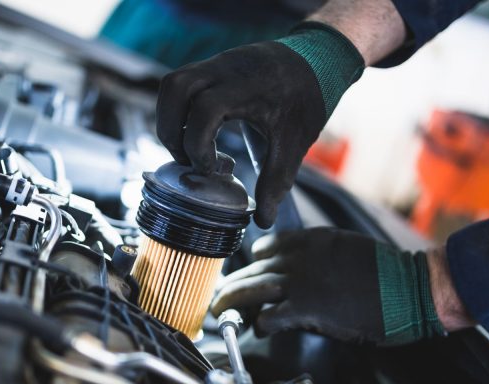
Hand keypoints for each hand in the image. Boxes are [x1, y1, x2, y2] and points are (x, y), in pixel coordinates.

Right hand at [156, 24, 364, 227]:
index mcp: (247, 87)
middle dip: (171, 131)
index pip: (205, 109)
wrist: (319, 58)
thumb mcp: (294, 143)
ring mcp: (216, 63)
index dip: (198, 143)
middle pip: (175, 89)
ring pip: (172, 84)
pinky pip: (180, 84)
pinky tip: (197, 131)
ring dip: (169, 118)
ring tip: (186, 147)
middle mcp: (225, 69)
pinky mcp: (212, 66)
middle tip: (187, 159)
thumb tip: (262, 220)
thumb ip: (276, 182)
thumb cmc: (307, 99)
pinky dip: (179, 109)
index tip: (211, 169)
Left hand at [211, 228, 469, 344]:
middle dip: (232, 285)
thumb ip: (319, 254)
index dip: (252, 263)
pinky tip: (258, 328)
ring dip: (232, 301)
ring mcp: (299, 282)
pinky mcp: (305, 309)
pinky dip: (259, 323)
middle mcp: (298, 257)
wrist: (410, 288)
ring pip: (250, 289)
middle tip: (220, 297)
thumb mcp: (348, 248)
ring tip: (221, 312)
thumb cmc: (386, 272)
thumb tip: (301, 267)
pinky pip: (269, 316)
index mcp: (309, 240)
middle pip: (252, 270)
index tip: (246, 274)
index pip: (266, 247)